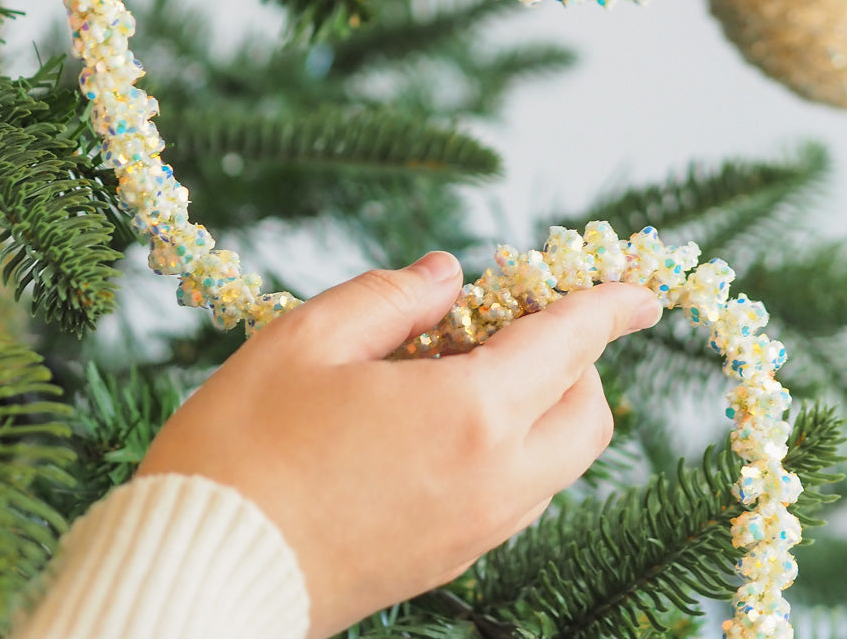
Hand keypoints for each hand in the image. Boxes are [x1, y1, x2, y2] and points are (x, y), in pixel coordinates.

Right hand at [138, 254, 661, 638]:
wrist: (208, 570)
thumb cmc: (245, 446)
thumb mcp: (308, 338)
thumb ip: (392, 296)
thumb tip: (448, 276)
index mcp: (468, 414)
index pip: (568, 344)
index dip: (609, 306)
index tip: (638, 288)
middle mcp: (493, 480)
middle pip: (586, 413)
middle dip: (576, 358)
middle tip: (508, 314)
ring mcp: (475, 530)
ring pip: (558, 460)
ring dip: (542, 402)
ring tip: (456, 360)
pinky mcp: (448, 560)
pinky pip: (518, 494)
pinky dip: (510, 444)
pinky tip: (436, 414)